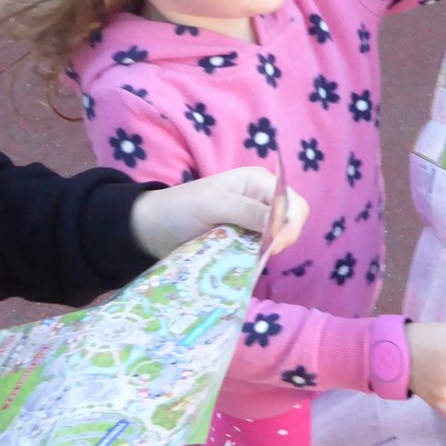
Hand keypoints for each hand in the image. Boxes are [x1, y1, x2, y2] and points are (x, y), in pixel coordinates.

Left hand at [130, 166, 307, 258]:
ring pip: (279, 239)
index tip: (273, 247)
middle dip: (282, 239)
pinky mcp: (245, 240)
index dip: (289, 226)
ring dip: (269, 250)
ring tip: (249, 258)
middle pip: (292, 222)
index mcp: (258, 182)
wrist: (152, 228)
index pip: (293, 204)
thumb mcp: (210, 205)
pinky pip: (263, 251)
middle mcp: (261, 200)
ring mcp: (254, 221)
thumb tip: (278, 222)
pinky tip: (245, 263)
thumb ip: (245, 210)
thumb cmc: (178, 208)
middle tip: (261, 255)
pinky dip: (258, 258)